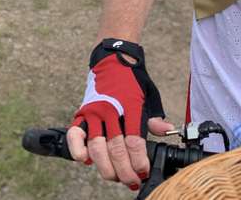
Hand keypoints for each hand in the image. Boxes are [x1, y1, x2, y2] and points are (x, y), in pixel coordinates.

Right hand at [67, 39, 173, 187]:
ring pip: (96, 147)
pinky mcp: (82, 112)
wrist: (113, 58)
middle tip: (131, 181)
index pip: (133, 141)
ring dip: (105, 167)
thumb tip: (165, 131)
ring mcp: (94, 112)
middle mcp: (110, 110)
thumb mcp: (149, 95)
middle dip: (124, 170)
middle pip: (115, 149)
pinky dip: (78, 151)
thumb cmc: (132, 80)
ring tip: (114, 176)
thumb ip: (155, 117)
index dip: (138, 161)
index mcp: (130, 106)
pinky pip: (75, 135)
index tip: (142, 172)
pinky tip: (87, 161)